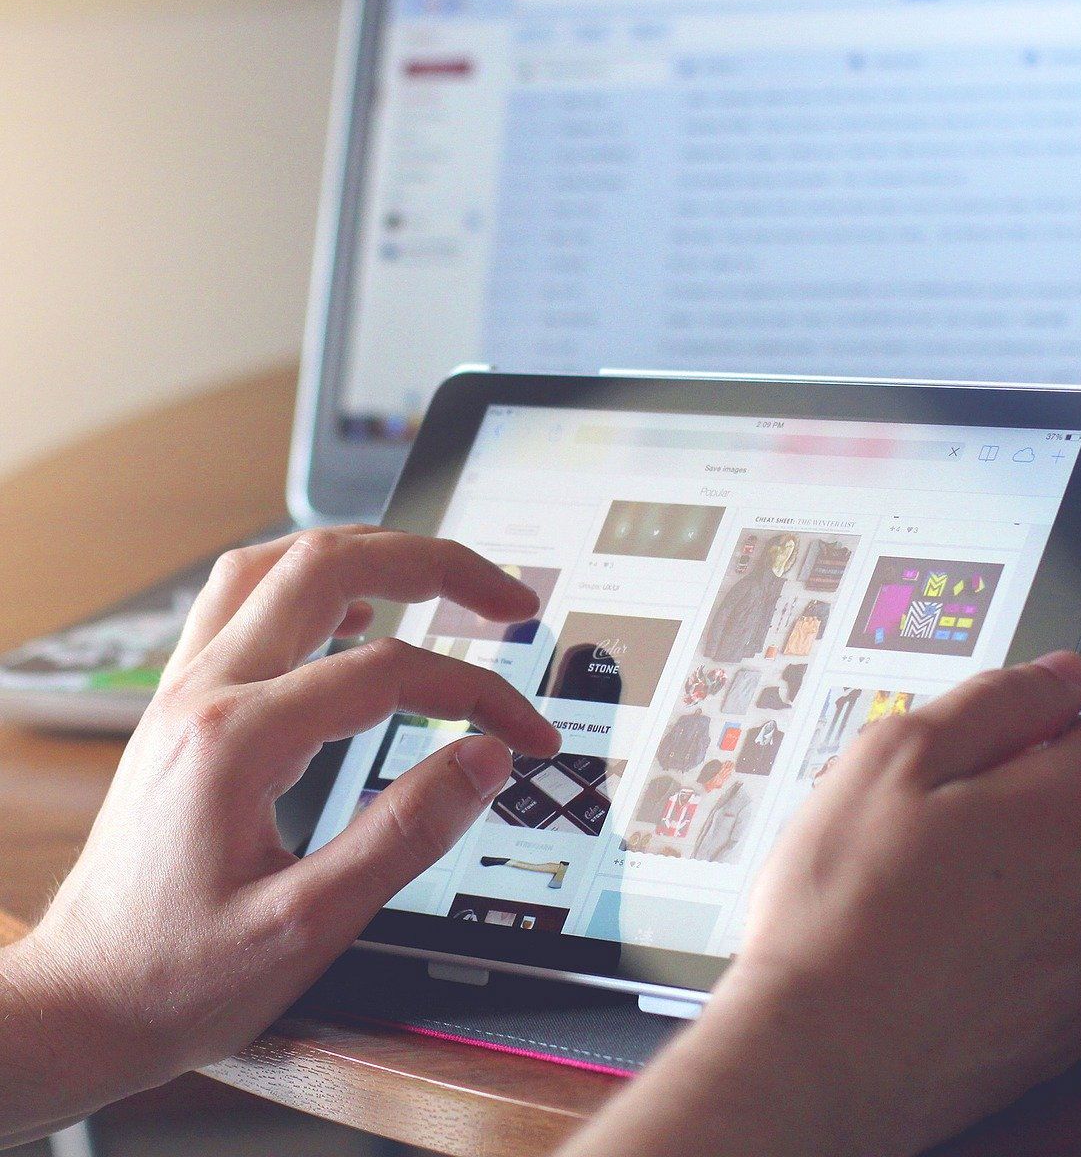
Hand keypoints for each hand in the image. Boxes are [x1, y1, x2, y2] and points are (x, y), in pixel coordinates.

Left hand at [0, 527, 558, 1138]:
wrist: (79, 1003)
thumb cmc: (176, 975)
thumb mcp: (307, 926)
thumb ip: (405, 833)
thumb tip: (484, 761)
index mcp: (238, 739)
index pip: (388, 672)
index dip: (476, 692)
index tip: (525, 730)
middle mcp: (206, 692)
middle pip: (328, 565)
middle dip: (435, 564)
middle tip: (506, 599)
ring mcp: (187, 690)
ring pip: (279, 563)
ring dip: (370, 554)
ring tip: (438, 576)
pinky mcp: (184, 706)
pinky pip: (245, 600)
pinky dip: (313, 583)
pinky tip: (354, 611)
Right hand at [563, 653, 1080, 1156]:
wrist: (824, 1050)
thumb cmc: (843, 903)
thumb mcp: (891, 759)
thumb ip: (992, 703)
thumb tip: (1063, 673)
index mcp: (1064, 808)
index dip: (1046, 733)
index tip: (986, 757)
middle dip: (1023, 807)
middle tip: (927, 829)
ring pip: (1070, 887)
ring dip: (1017, 878)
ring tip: (922, 894)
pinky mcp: (1069, 1026)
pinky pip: (1056, 955)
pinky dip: (1013, 945)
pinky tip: (939, 949)